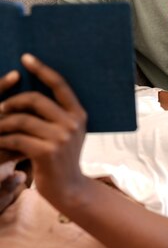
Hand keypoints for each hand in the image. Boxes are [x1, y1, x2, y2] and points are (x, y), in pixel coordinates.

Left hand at [0, 54, 86, 206]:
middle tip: (0, 108)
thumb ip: (56, 115)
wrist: (69, 190)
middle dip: (12, 101)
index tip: (25, 58)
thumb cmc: (61, 159)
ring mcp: (61, 137)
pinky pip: (17, 138)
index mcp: (78, 114)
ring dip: (4, 123)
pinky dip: (4, 139)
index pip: (59, 84)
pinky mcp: (47, 152)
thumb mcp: (66, 133)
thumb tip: (30, 94)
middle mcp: (72, 123)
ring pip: (22, 119)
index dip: (41, 69)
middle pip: (35, 99)